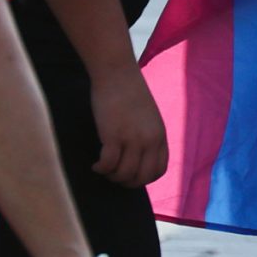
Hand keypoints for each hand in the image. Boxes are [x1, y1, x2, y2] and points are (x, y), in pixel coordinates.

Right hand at [91, 67, 168, 185]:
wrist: (117, 74)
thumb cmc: (129, 94)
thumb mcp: (148, 118)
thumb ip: (148, 137)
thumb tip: (139, 159)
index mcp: (160, 135)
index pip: (159, 170)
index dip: (143, 179)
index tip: (130, 176)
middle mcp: (150, 139)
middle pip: (142, 177)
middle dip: (126, 182)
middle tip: (114, 175)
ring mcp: (133, 138)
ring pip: (124, 174)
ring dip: (111, 176)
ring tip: (103, 167)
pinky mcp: (114, 136)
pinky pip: (108, 165)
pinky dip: (100, 169)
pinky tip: (96, 164)